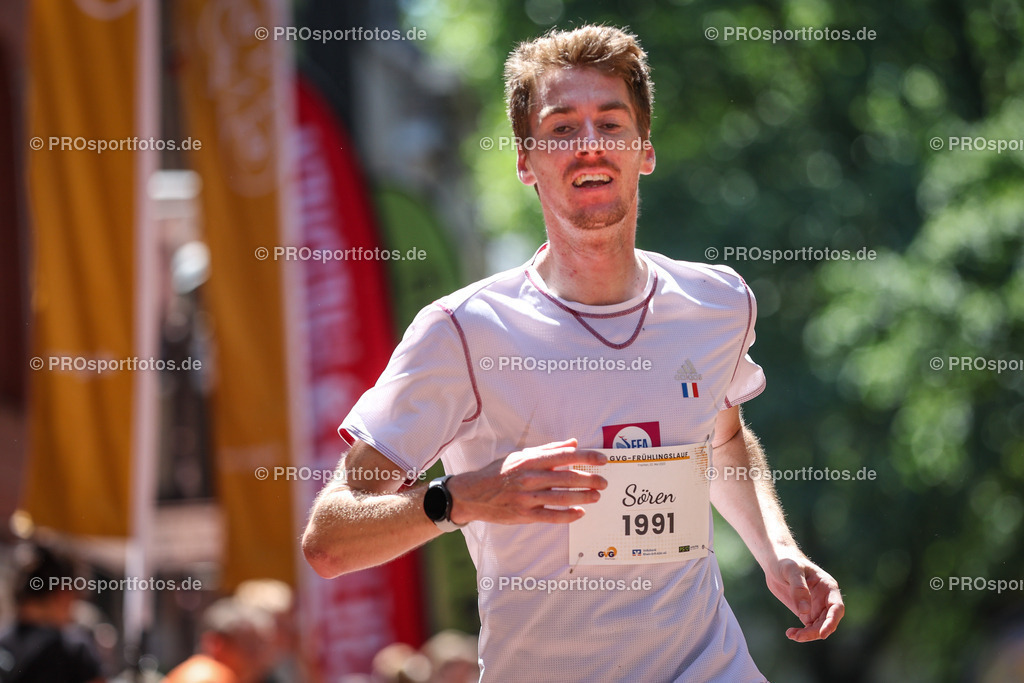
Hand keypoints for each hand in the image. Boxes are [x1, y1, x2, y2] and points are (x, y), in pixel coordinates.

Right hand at [447, 439, 606, 524]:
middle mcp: (530, 478)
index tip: (603, 460)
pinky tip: (580, 512)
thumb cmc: (499, 472)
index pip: (565, 456)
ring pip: (562, 498)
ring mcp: (527, 498)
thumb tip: (573, 443)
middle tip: (604, 482)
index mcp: (530, 460)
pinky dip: (568, 515)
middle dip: (590, 479)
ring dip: (584, 497)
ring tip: (597, 496)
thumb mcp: (521, 455)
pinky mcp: (525, 515)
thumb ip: (549, 449)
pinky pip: (551, 516)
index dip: (586, 458)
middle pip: (567, 478)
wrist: (474, 494)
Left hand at [765, 554, 843, 641]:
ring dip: (808, 634)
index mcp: (828, 586)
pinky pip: (808, 627)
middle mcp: (825, 599)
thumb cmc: (785, 561)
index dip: (832, 621)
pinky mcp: (806, 612)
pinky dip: (801, 633)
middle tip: (798, 636)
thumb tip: (805, 611)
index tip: (823, 633)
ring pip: (819, 627)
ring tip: (791, 634)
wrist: (775, 562)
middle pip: (827, 621)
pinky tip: (790, 633)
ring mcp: (816, 607)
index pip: (836, 607)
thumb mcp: (791, 570)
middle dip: (816, 631)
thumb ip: (799, 588)